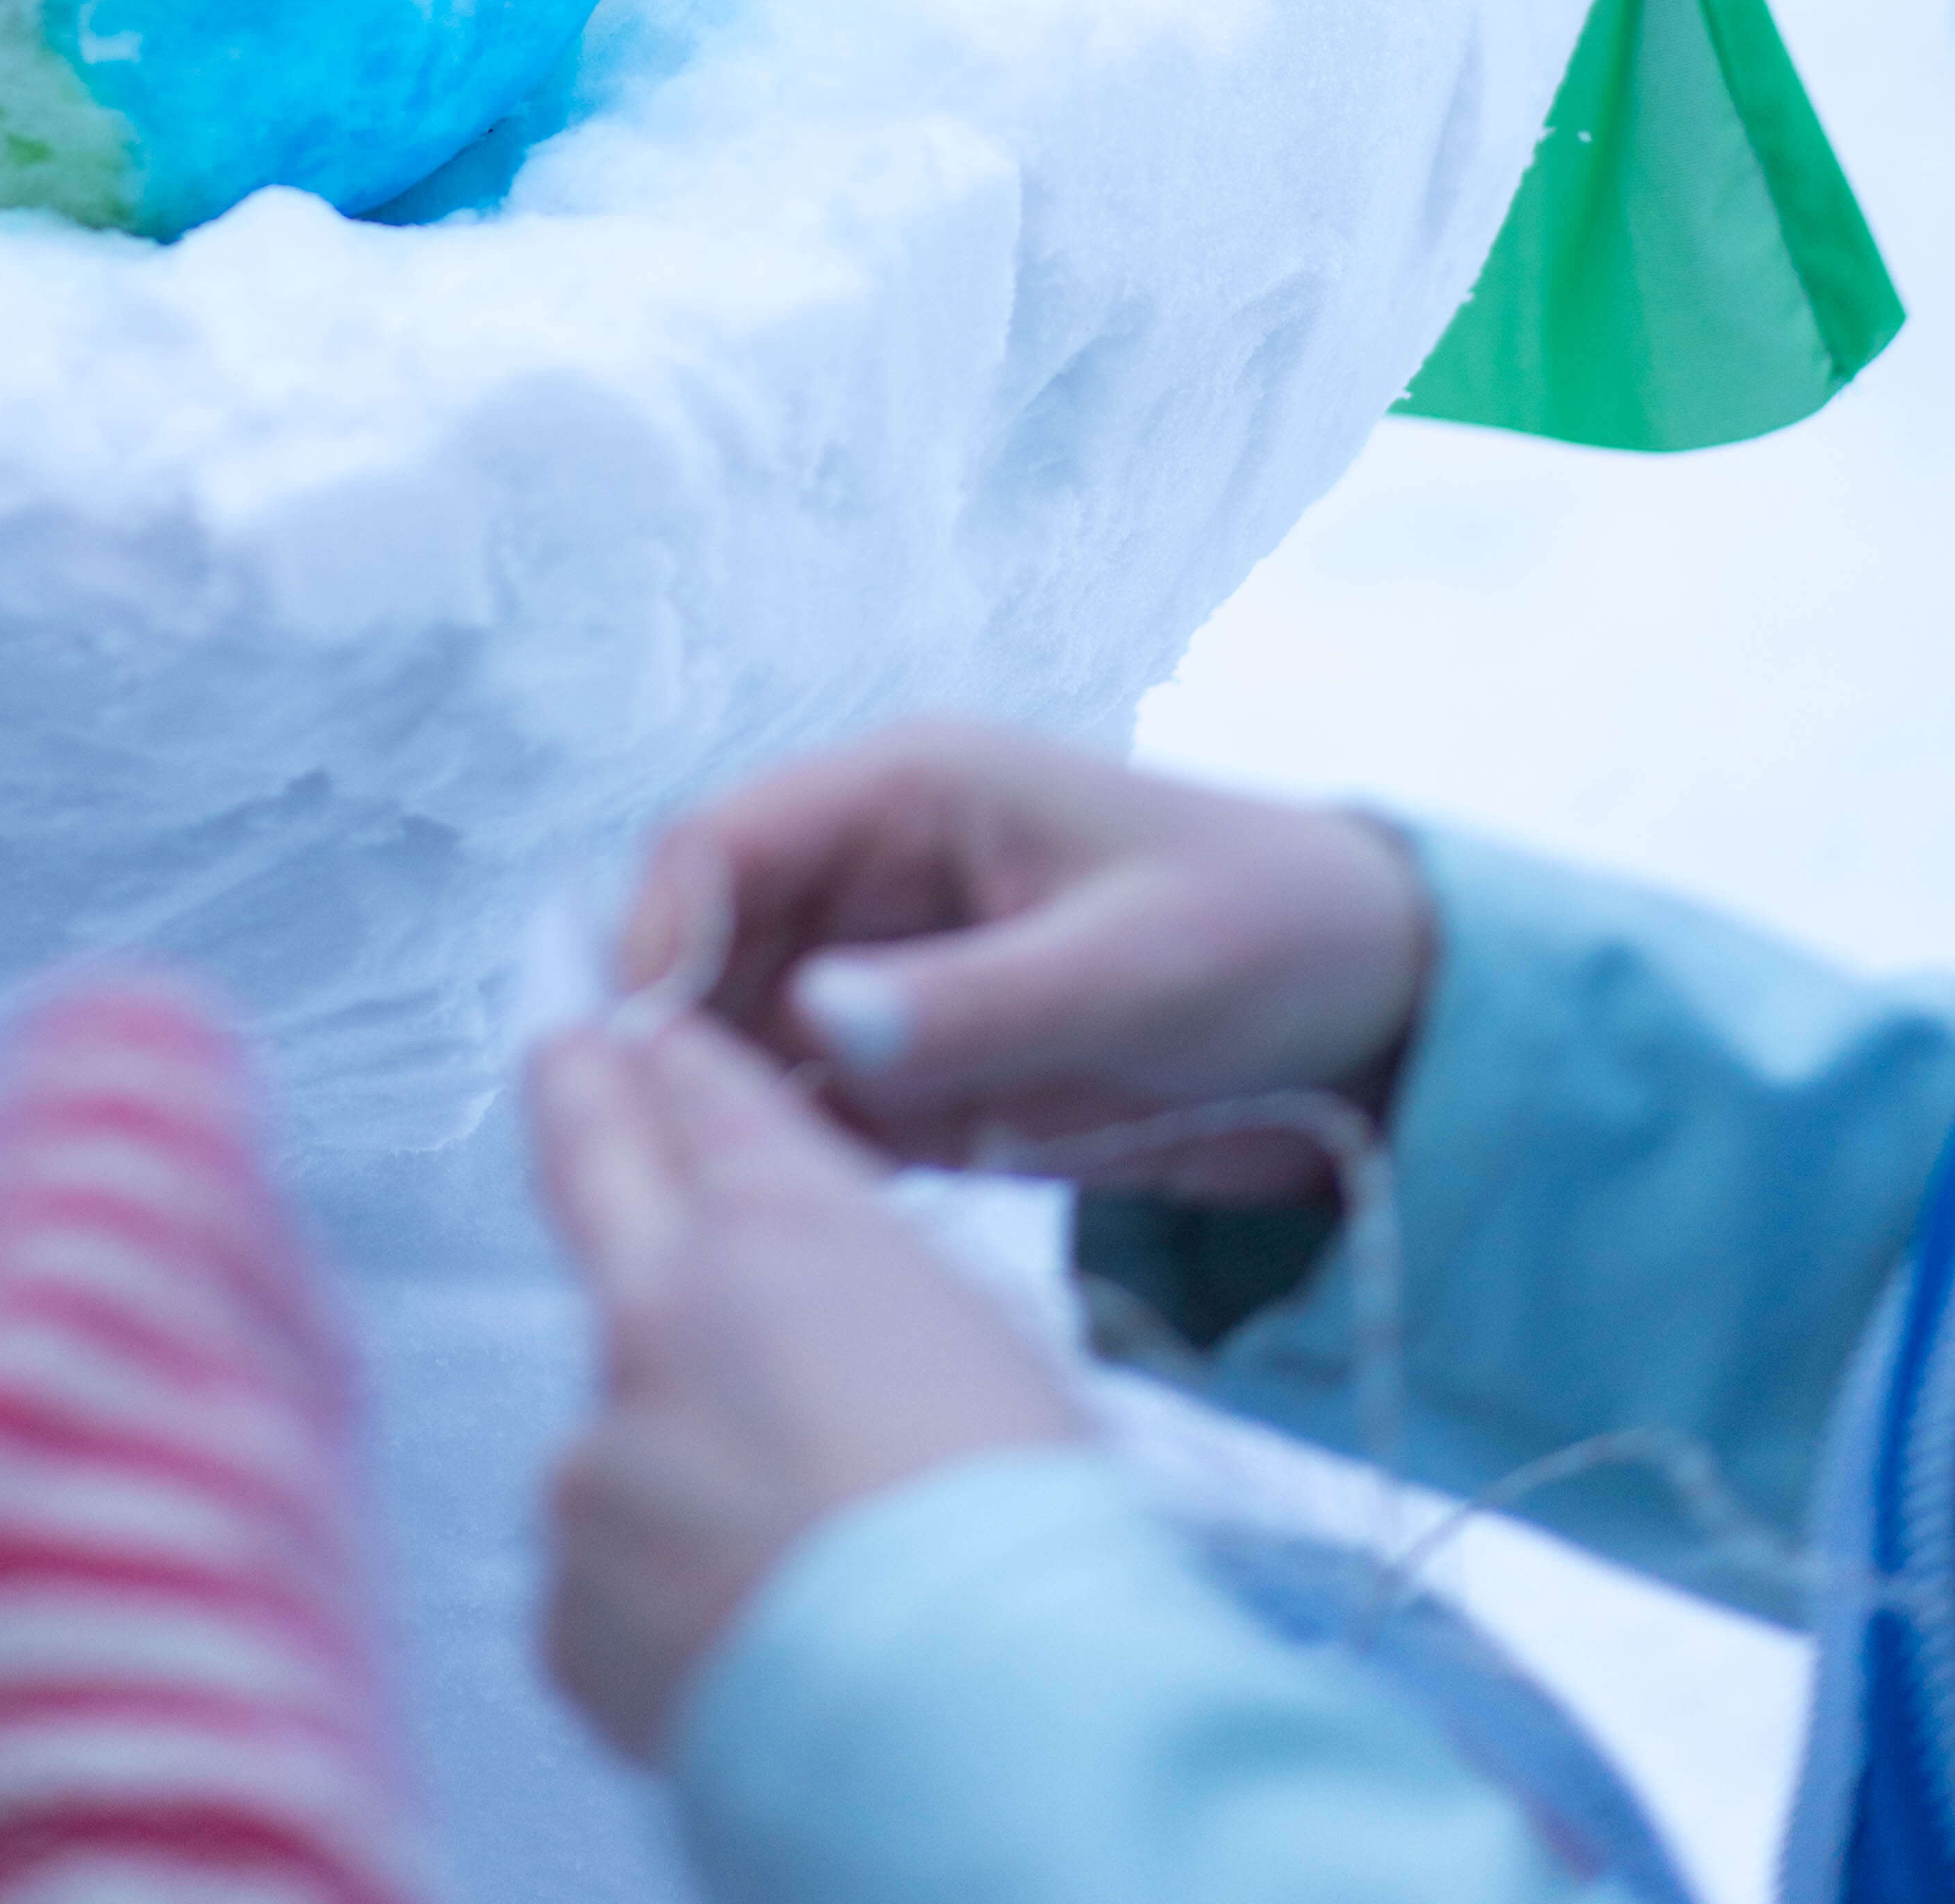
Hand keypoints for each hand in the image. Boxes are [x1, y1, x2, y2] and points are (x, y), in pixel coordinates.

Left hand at [529, 1012, 1078, 1760]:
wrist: (979, 1729)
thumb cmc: (1026, 1534)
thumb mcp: (976, 1339)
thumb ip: (853, 1281)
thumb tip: (801, 1292)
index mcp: (777, 1228)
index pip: (698, 1096)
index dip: (668, 1065)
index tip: (636, 1041)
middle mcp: (657, 1312)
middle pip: (594, 1170)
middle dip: (579, 1100)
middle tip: (564, 1060)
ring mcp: (597, 1454)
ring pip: (619, 1428)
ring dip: (674, 1467)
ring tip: (793, 1565)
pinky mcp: (570, 1595)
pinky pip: (606, 1576)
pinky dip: (664, 1602)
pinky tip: (754, 1647)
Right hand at [621, 716, 1434, 1200]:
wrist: (1386, 1016)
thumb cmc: (1271, 938)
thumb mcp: (1132, 967)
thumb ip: (973, 1000)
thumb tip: (812, 1023)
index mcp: (907, 793)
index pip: (719, 845)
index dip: (660, 939)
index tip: (639, 1063)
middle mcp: (875, 877)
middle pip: (713, 949)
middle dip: (678, 1045)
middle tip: (667, 1171)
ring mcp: (895, 977)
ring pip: (751, 1040)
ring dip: (730, 1115)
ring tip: (725, 1217)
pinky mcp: (928, 1070)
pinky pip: (822, 1112)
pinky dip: (799, 1162)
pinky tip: (794, 1232)